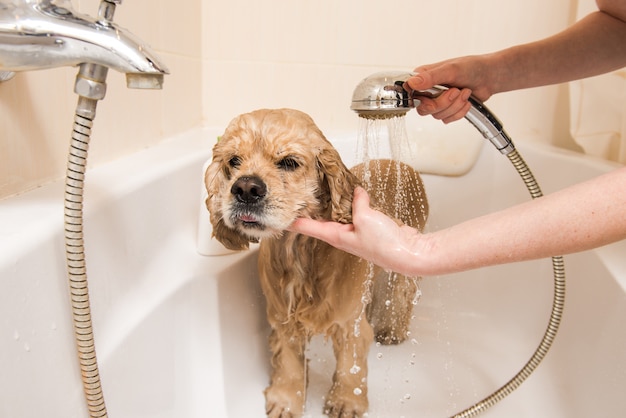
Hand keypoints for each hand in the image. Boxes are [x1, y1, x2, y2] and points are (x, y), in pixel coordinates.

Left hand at [288, 187, 425, 275]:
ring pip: (340, 216)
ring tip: (324, 190)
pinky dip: (355, 205)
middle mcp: (344, 236)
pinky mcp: (371, 230)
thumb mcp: (366, 217)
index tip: (278, 218)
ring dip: (334, 205)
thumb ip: (358, 203)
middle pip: (322, 221)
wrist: (409, 254)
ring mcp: (357, 233)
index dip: (292, 222)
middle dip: (311, 210)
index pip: (308, 228)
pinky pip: (357, 214)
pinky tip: (356, 196)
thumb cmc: (385, 244)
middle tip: (299, 196)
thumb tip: (357, 192)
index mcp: (336, 236)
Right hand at [405, 56, 493, 122]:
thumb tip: (412, 82)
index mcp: (423, 77)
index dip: (418, 99)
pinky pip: (447, 119)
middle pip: (423, 109)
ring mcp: (437, 101)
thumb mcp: (451, 70)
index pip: (409, 93)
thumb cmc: (472, 67)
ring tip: (464, 92)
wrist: (489, 77)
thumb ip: (431, 77)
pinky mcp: (447, 110)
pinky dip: (459, 112)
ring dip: (454, 106)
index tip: (430, 97)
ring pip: (437, 115)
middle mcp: (427, 90)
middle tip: (455, 91)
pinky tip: (466, 101)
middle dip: (443, 103)